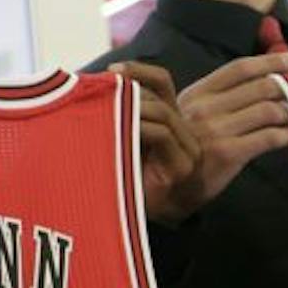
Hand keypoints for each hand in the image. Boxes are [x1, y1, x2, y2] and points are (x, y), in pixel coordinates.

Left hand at [110, 63, 203, 224]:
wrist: (118, 217)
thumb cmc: (111, 172)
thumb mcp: (112, 131)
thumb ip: (115, 107)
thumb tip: (102, 75)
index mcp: (168, 120)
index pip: (162, 81)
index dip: (138, 70)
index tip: (110, 70)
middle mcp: (182, 133)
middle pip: (160, 97)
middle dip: (129, 93)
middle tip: (100, 95)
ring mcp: (186, 152)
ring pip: (163, 113)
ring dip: (131, 109)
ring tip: (104, 112)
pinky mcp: (181, 168)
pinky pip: (163, 135)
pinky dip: (138, 127)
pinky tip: (115, 130)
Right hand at [167, 52, 287, 216]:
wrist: (163, 191)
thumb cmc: (182, 151)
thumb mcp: (191, 115)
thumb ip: (219, 97)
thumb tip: (262, 78)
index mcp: (196, 93)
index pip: (239, 68)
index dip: (270, 61)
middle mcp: (205, 108)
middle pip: (260, 87)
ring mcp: (216, 130)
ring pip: (269, 110)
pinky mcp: (228, 153)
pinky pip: (270, 138)